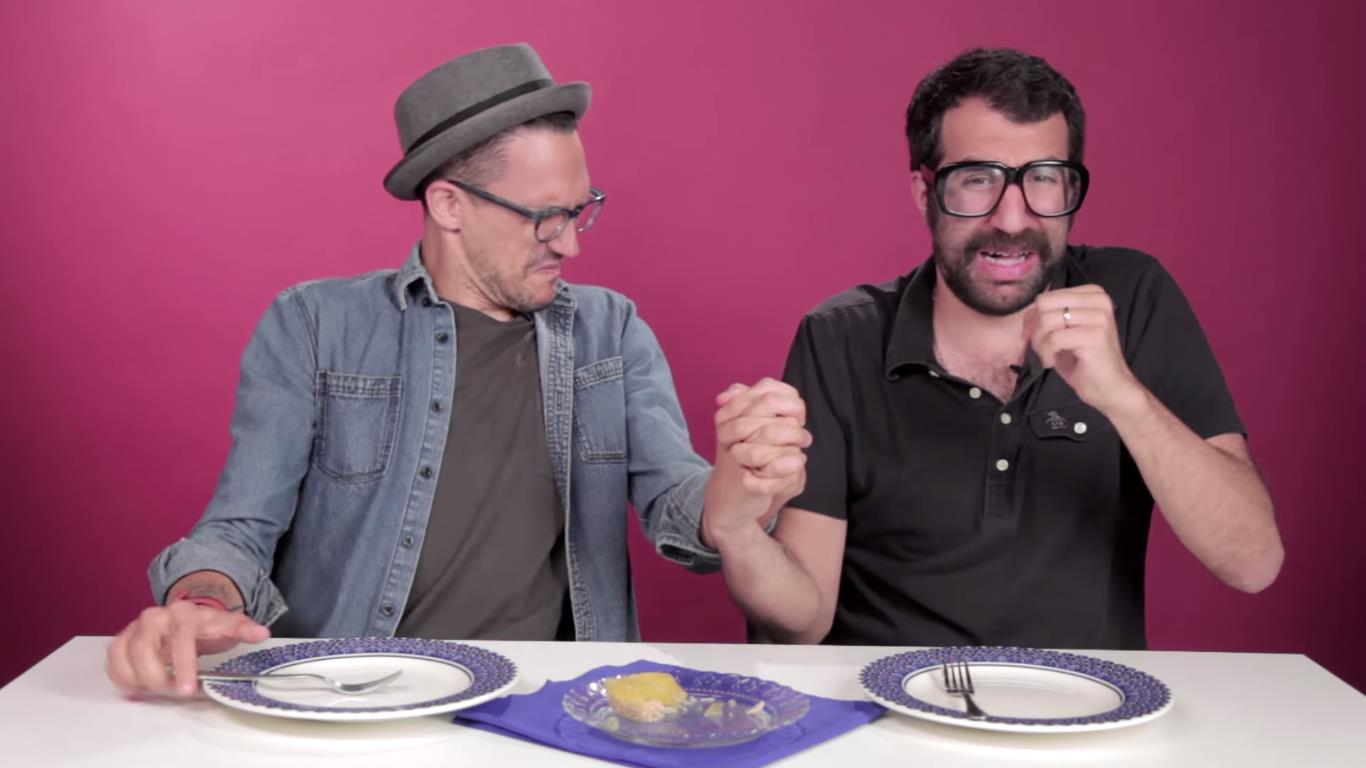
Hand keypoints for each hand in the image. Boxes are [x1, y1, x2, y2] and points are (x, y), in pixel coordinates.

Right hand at [106, 601, 269, 697]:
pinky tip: (138, 687)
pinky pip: (113, 660)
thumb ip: (243, 629)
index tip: (187, 689)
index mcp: (184, 614)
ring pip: (124, 655)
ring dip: (140, 679)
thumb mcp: (228, 626)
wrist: (185, 617)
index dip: (183, 665)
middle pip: (145, 649)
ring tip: (159, 689)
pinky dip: (122, 677)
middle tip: (173, 692)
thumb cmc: (207, 627)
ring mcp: (135, 628)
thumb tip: (262, 633)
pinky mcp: (121, 640)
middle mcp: (154, 617)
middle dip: (157, 677)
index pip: (181, 638)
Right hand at [703, 378, 810, 547]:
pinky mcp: (746, 482)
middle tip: (804, 433)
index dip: (789, 399)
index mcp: (727, 414)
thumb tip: (769, 385)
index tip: (797, 413)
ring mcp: (735, 456)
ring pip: (771, 434)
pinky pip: (775, 468)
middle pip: (768, 407)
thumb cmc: (742, 460)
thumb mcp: (745, 427)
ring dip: (795, 440)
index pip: (766, 391)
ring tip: (803, 446)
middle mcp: (727, 431)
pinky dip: (791, 464)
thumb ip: (755, 402)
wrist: (728, 500)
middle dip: (793, 420)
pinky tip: (798, 462)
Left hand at [1024, 285, 1145, 416]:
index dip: (1034, 318)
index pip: (1047, 297)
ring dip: (1040, 343)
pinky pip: (1054, 338)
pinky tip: (1053, 362)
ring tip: (1048, 357)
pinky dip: (1047, 353)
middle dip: (1036, 329)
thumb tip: (1027, 313)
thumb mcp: (1063, 332)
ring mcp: (1099, 317)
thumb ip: (1047, 317)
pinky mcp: (1095, 335)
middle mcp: (1099, 300)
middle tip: (1041, 348)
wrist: (1110, 388)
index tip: (1037, 337)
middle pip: (1045, 305)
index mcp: (1093, 294)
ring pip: (1048, 321)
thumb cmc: (1085, 361)